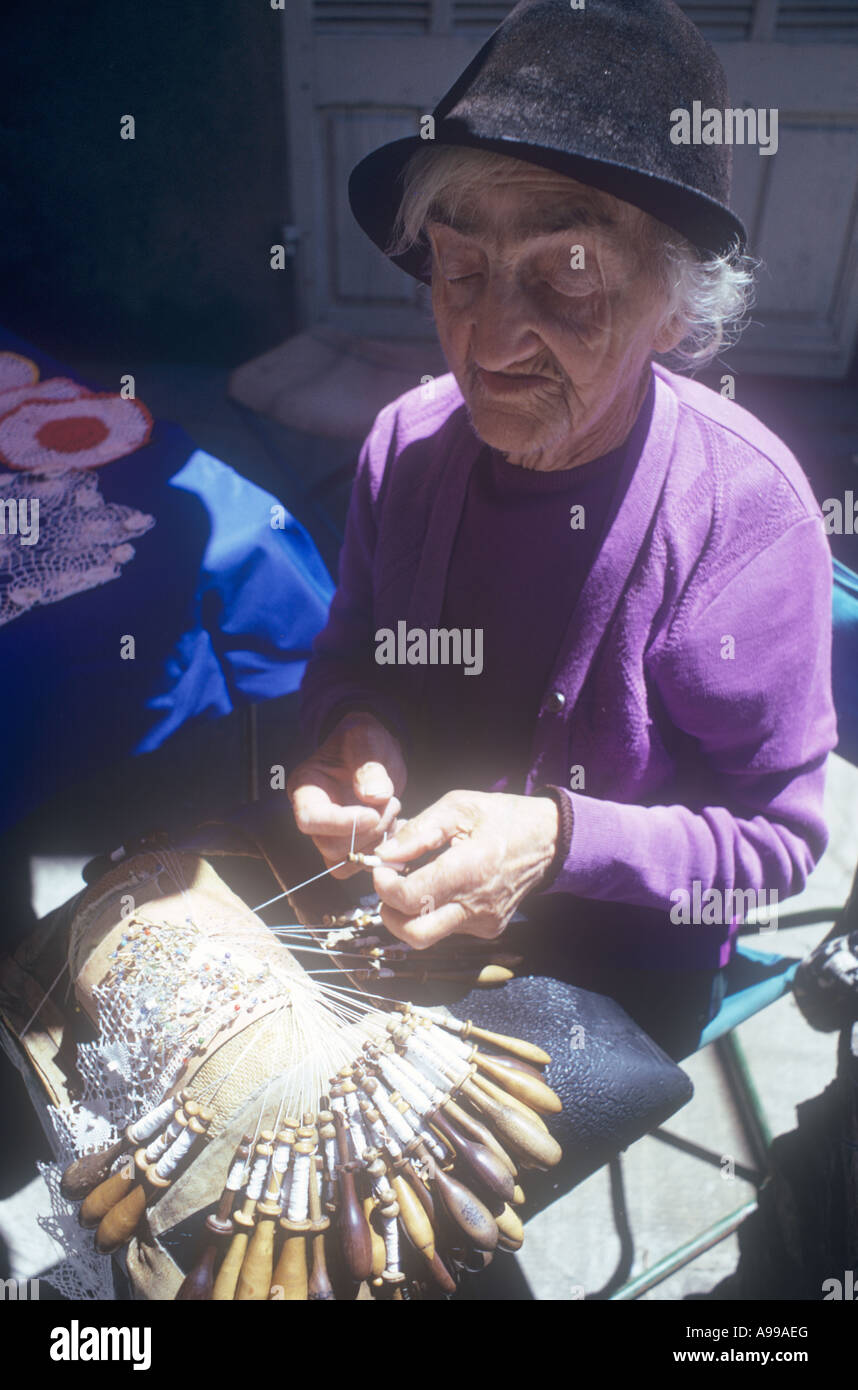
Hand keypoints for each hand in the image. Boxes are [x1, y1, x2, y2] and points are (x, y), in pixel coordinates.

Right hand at [287, 712, 406, 877]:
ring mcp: (331, 834)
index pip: (310, 819)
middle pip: (330, 846)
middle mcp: (313, 816)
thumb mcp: (366, 738)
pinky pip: (362, 863)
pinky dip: (384, 850)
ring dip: (377, 842)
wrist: (374, 753)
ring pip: (346, 861)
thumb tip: (374, 796)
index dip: (341, 823)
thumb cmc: (363, 740)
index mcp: (306, 787)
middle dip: (368, 831)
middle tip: (390, 803)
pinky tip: (396, 824)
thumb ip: (368, 763)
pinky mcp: (351, 845)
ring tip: (392, 810)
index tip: (372, 813)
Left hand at [371, 789, 558, 946]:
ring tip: (416, 881)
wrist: (548, 840)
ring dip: (410, 913)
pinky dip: (433, 911)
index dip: (384, 885)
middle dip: (390, 913)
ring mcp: (484, 922)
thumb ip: (418, 832)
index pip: (409, 898)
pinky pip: (448, 928)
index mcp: (469, 870)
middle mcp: (477, 905)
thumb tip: (383, 855)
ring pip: (429, 934)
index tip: (382, 867)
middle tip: (390, 886)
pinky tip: (441, 886)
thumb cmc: (501, 817)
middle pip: (414, 934)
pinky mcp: (488, 929)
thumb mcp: (458, 807)